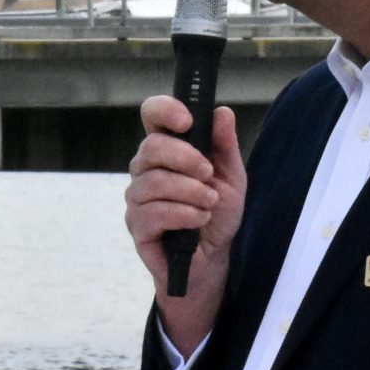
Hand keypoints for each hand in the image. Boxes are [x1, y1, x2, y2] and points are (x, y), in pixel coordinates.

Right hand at [124, 95, 245, 354]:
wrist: (211, 259)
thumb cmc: (215, 213)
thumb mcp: (231, 177)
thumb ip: (225, 145)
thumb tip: (222, 113)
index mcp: (167, 150)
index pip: (152, 116)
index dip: (165, 111)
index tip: (188, 121)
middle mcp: (146, 169)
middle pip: (151, 147)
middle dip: (185, 158)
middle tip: (208, 174)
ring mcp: (138, 197)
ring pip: (154, 182)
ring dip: (190, 192)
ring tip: (210, 203)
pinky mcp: (138, 225)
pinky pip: (154, 213)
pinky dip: (183, 214)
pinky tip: (198, 220)